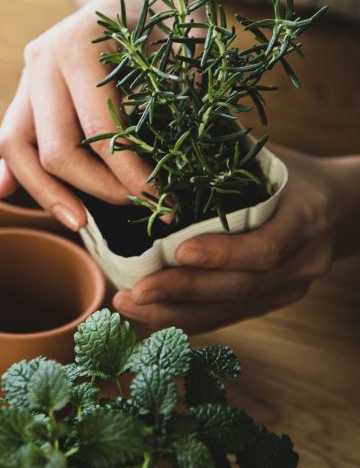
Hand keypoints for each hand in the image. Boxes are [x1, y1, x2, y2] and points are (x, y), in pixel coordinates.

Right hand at [0, 0, 160, 230]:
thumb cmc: (170, 13)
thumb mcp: (187, 49)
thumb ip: (176, 105)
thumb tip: (167, 172)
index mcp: (82, 45)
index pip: (99, 132)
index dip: (131, 176)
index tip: (164, 201)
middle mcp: (44, 58)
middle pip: (52, 149)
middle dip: (95, 190)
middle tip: (136, 209)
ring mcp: (29, 72)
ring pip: (15, 147)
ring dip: (46, 192)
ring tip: (79, 222)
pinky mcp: (26, 86)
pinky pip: (11, 135)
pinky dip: (13, 168)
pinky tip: (4, 193)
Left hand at [113, 147, 358, 332]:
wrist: (343, 206)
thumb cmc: (292, 173)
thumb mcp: (268, 160)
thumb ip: (224, 161)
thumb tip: (159, 148)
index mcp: (306, 217)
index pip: (266, 246)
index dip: (223, 253)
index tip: (177, 251)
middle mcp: (303, 260)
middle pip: (240, 286)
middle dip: (182, 292)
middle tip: (133, 293)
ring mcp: (290, 287)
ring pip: (230, 309)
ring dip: (175, 313)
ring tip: (129, 307)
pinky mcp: (273, 301)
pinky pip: (229, 316)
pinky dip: (187, 318)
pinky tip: (149, 317)